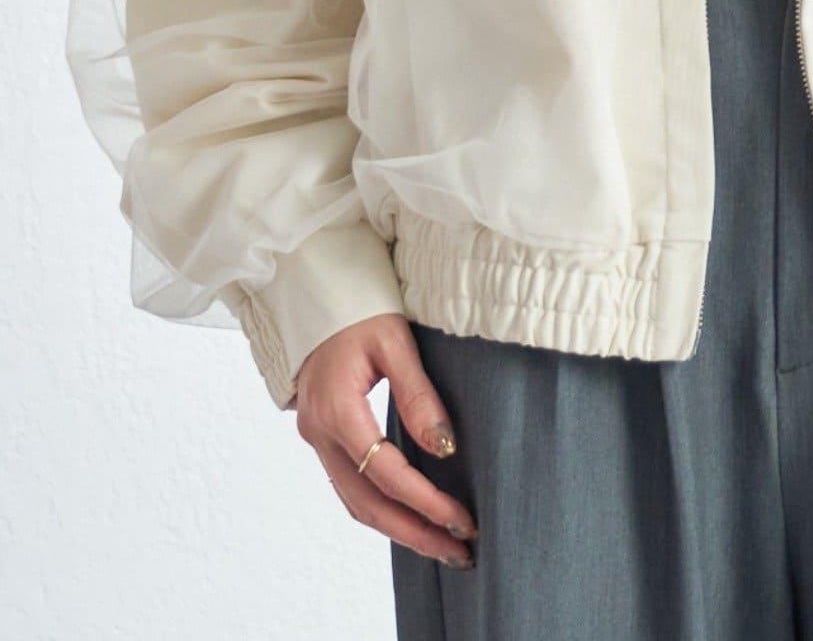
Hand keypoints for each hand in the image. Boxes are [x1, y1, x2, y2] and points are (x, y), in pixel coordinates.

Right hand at [293, 312, 477, 569]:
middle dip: (414, 531)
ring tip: (442, 545)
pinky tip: (410, 517)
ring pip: (355, 502)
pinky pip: (350, 485)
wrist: (316, 294)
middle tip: (459, 552)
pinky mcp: (323, 437)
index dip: (425, 501)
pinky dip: (381, 507)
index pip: (385, 473)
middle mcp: (320, 433)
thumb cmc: (359, 308)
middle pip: (366, 503)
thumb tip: (444, 448)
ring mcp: (316, 438)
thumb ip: (418, 395)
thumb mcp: (395, 341)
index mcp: (337, 409)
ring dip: (398, 527)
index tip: (462, 518)